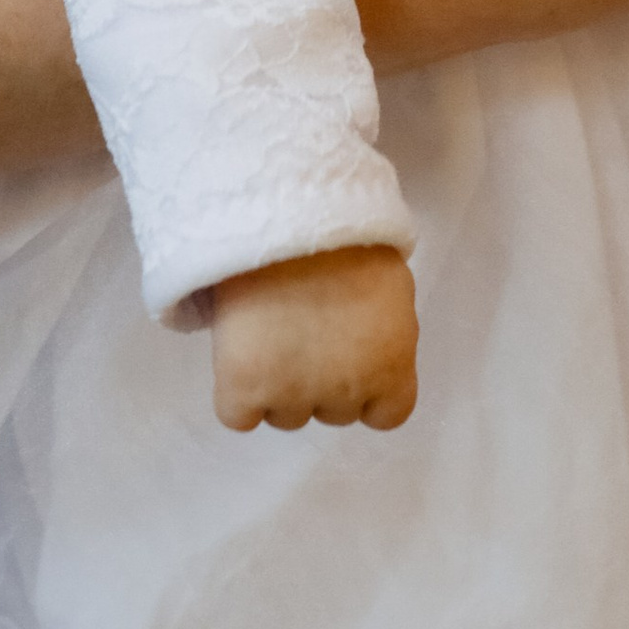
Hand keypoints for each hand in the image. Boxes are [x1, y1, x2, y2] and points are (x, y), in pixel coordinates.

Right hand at [209, 243, 418, 431]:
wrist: (286, 211)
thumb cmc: (345, 236)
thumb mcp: (388, 287)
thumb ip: (382, 333)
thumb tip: (365, 345)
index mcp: (391, 366)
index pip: (388, 415)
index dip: (368, 391)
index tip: (351, 357)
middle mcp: (347, 392)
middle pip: (333, 413)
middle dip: (321, 380)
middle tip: (304, 330)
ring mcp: (294, 394)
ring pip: (285, 415)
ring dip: (278, 386)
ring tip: (269, 331)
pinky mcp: (246, 389)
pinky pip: (239, 416)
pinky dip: (237, 396)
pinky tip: (240, 354)